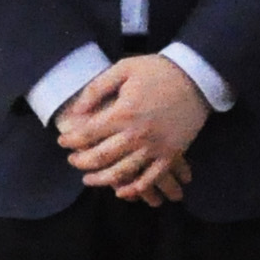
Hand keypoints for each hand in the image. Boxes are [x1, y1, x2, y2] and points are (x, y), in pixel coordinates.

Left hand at [62, 53, 208, 204]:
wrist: (198, 77)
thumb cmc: (159, 70)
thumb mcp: (124, 68)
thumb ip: (97, 88)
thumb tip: (76, 111)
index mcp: (123, 113)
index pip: (87, 134)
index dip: (70, 140)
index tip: (62, 141)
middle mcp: (137, 134)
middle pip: (100, 157)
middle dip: (81, 162)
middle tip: (72, 160)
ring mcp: (155, 148)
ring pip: (122, 173)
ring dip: (101, 180)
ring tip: (89, 179)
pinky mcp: (171, 155)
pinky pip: (150, 179)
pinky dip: (134, 189)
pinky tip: (121, 191)